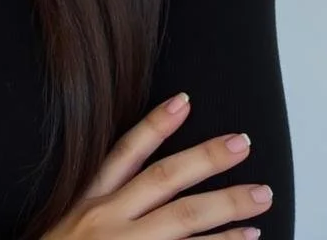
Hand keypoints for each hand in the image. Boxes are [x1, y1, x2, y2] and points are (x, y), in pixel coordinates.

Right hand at [42, 93, 271, 238]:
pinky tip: (248, 237)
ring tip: (262, 193)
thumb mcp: (64, 221)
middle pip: (164, 180)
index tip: (184, 101)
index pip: (125, 153)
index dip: (155, 125)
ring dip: (227, 204)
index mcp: (87, 199)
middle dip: (205, 159)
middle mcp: (108, 218)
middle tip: (242, 143)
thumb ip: (96, 202)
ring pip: (184, 218)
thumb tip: (138, 183)